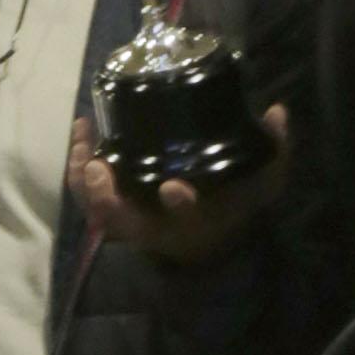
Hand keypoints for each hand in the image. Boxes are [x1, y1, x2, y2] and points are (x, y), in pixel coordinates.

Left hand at [69, 103, 288, 269]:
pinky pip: (87, 198)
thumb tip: (277, 112)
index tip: (173, 187)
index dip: (179, 205)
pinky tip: (82, 132)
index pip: (187, 218)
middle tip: (98, 166)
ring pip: (97, 210)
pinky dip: (77, 170)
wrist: (208, 241)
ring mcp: (133, 223)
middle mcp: (158, 228)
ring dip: (83, 179)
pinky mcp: (117, 213)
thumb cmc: (232, 208)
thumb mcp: (261, 184)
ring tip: (82, 139)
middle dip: (106, 198)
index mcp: (196, 221)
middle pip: (123, 222)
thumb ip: (274, 151)